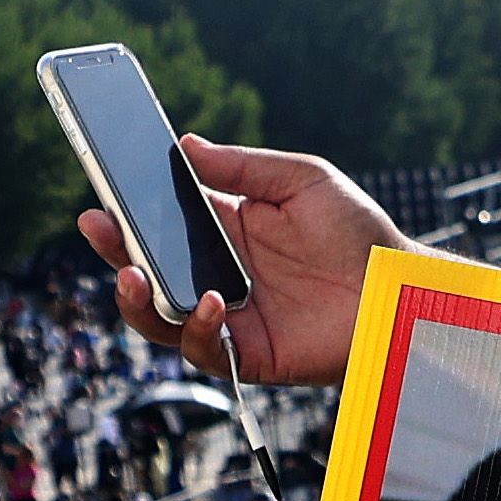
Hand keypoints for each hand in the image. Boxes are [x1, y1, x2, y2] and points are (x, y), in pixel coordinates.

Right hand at [76, 137, 403, 387]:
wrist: (401, 287)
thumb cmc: (359, 233)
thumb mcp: (302, 180)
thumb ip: (244, 168)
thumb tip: (186, 145)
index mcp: (225, 233)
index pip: (160, 225)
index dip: (126, 215)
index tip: (99, 194)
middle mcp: (218, 276)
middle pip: (148, 272)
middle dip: (114, 252)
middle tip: (99, 227)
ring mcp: (231, 319)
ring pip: (161, 318)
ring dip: (139, 299)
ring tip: (135, 275)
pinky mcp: (250, 355)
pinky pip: (206, 351)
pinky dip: (197, 329)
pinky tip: (210, 303)